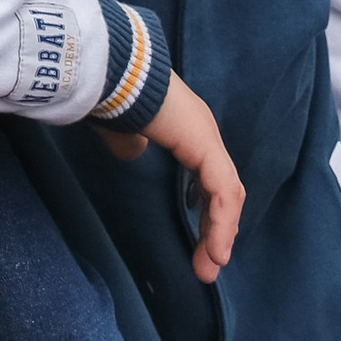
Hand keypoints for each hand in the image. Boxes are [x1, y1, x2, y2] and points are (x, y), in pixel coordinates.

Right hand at [96, 71, 243, 281]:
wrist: (115, 75)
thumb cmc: (114, 99)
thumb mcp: (123, 132)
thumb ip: (132, 146)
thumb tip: (134, 154)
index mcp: (188, 131)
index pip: (209, 179)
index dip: (207, 212)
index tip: (201, 245)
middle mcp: (204, 134)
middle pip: (223, 191)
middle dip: (215, 231)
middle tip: (207, 266)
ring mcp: (208, 138)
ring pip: (227, 195)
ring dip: (220, 233)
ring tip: (210, 266)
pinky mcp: (206, 147)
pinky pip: (222, 191)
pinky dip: (221, 223)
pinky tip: (216, 249)